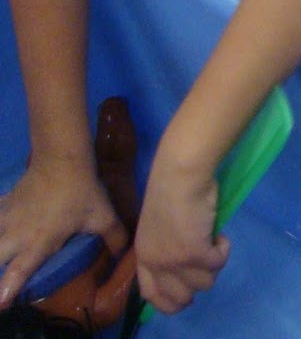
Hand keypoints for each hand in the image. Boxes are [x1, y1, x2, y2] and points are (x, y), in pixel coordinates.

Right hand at [0, 156, 127, 308]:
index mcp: (39, 242)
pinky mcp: (4, 203)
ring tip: (1, 253)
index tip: (2, 304)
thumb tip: (125, 254)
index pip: (19, 271)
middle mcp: (17, 234)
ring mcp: (7, 218)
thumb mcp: (103, 216)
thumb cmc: (82, 192)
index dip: (8, 289)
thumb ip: (115, 237)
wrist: (62, 158)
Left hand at [132, 147, 227, 314]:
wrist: (181, 174)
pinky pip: (219, 263)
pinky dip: (224, 249)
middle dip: (198, 282)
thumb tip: (188, 260)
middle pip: (181, 297)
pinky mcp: (196, 253)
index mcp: (144, 255)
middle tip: (206, 262)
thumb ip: (167, 246)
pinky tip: (219, 233)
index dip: (170, 301)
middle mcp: (156, 263)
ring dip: (214, 263)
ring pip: (205, 283)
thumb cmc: (172, 189)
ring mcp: (175, 261)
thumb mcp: (160, 226)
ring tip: (212, 239)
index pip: (151, 295)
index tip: (186, 297)